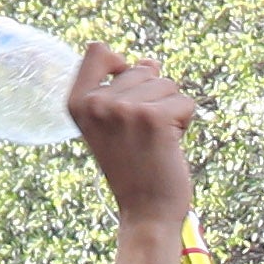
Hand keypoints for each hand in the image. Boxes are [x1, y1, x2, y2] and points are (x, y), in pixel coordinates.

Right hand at [62, 40, 199, 221]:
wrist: (145, 213)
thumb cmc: (134, 170)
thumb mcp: (117, 125)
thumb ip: (127, 89)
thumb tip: (150, 62)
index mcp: (77, 102)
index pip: (98, 50)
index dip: (120, 63)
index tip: (127, 90)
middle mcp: (96, 103)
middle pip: (142, 68)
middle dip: (154, 97)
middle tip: (143, 136)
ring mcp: (124, 109)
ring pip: (167, 84)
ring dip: (171, 111)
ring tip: (155, 141)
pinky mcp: (153, 118)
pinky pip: (185, 102)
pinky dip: (185, 122)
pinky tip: (170, 146)